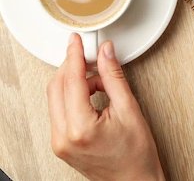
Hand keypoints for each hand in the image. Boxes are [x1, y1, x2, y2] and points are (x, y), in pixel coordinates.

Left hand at [47, 34, 163, 180]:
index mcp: (80, 128)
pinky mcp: (61, 143)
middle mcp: (63, 136)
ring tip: (101, 81)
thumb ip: (114, 77)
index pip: (71, 81)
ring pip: (56, 97)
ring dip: (75, 81)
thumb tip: (106, 53)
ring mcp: (59, 141)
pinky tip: (94, 94)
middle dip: (74, 67)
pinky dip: (74, 95)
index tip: (77, 41)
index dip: (75, 56)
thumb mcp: (129, 109)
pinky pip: (60, 109)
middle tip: (93, 56)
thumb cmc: (136, 154)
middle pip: (57, 86)